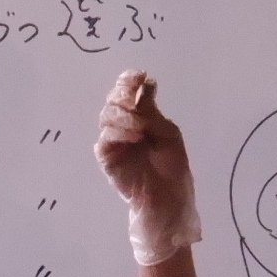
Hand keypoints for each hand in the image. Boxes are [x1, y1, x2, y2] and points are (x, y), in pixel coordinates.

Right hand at [96, 71, 200, 265]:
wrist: (167, 199)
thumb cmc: (172, 167)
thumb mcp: (167, 133)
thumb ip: (152, 110)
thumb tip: (146, 82)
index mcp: (140, 116)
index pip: (127, 91)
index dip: (129, 81)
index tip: (139, 77)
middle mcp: (123, 125)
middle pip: (113, 99)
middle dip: (123, 96)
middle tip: (136, 103)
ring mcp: (113, 141)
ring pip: (107, 115)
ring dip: (123, 116)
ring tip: (140, 128)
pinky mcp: (106, 157)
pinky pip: (105, 138)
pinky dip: (118, 134)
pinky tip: (133, 138)